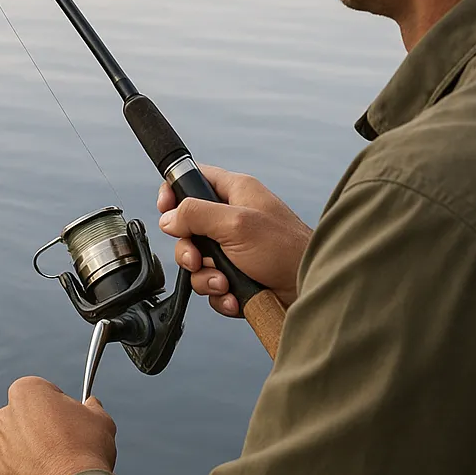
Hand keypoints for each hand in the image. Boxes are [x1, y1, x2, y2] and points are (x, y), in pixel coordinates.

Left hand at [0, 376, 116, 474]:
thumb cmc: (87, 450)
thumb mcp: (99, 419)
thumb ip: (91, 407)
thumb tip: (91, 404)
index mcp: (25, 393)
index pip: (42, 393)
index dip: (58, 406)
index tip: (71, 421)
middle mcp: (3, 418)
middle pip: (22, 420)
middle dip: (38, 430)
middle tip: (64, 447)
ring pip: (13, 450)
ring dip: (29, 457)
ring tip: (56, 472)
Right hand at [157, 164, 312, 317]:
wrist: (310, 291)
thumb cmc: (287, 250)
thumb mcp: (236, 224)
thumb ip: (196, 215)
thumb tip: (168, 218)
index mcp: (236, 192)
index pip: (194, 178)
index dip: (174, 191)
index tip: (165, 207)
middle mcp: (233, 218)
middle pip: (188, 227)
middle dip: (188, 249)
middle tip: (198, 257)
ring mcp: (234, 248)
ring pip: (197, 260)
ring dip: (205, 276)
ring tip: (225, 283)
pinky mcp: (237, 275)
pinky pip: (211, 283)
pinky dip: (220, 293)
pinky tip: (235, 295)